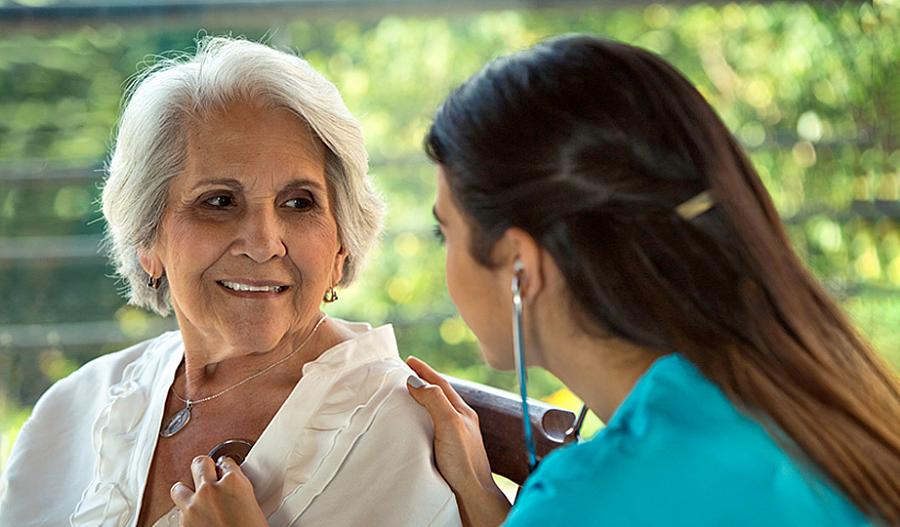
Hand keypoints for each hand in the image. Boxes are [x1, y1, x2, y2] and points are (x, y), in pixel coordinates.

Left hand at [170, 455, 267, 526]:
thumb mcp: (253, 506)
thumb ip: (240, 492)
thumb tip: (235, 490)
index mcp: (234, 483)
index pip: (226, 462)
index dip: (226, 468)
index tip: (226, 472)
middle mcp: (211, 490)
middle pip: (200, 463)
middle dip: (204, 467)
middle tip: (208, 473)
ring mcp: (194, 505)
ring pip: (179, 487)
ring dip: (186, 491)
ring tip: (193, 496)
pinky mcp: (183, 522)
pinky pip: (178, 511)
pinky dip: (185, 513)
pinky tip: (194, 517)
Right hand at [406, 356, 510, 526]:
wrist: (472, 495)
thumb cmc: (464, 462)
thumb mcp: (449, 424)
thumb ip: (435, 400)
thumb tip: (416, 381)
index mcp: (463, 412)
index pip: (441, 384)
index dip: (425, 371)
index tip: (409, 360)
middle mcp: (461, 422)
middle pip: (441, 394)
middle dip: (425, 381)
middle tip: (407, 372)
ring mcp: (456, 436)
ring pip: (439, 410)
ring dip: (424, 399)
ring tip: (409, 394)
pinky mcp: (450, 451)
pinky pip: (435, 426)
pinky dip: (424, 418)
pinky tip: (418, 425)